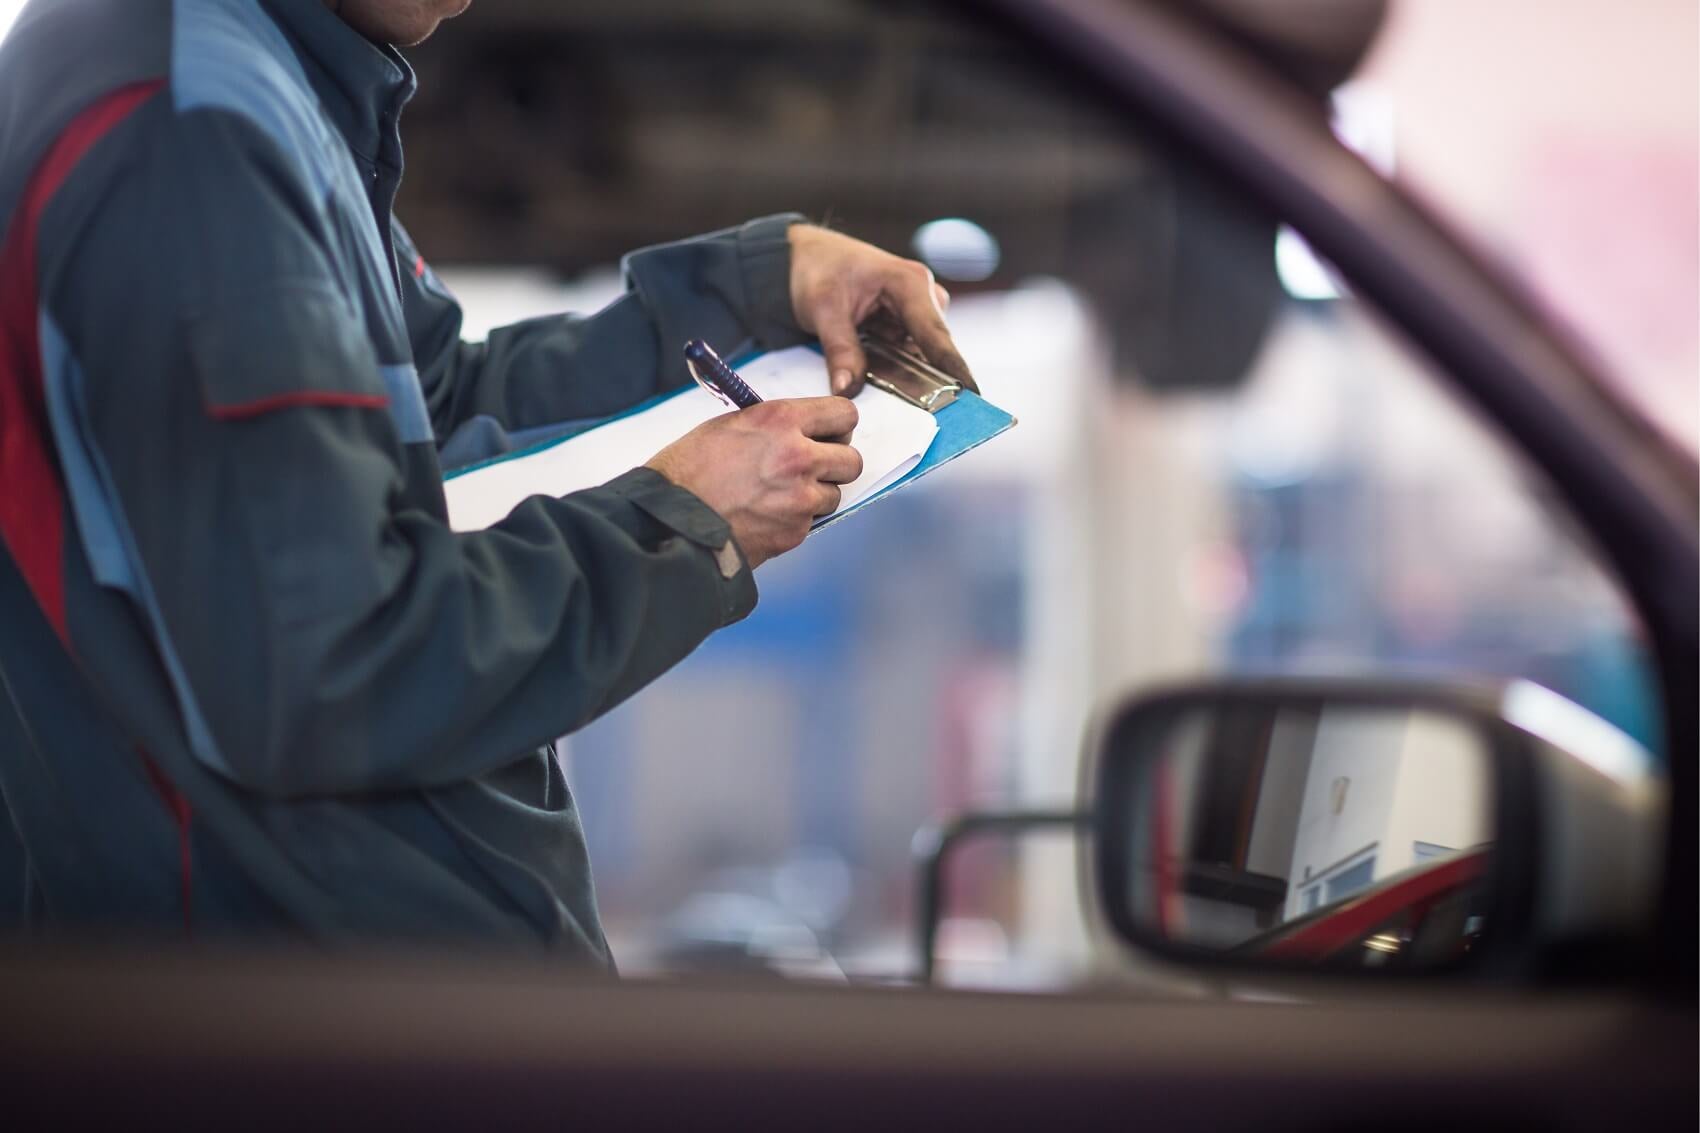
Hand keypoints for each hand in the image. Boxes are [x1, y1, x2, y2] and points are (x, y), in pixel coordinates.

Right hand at [645, 397, 862, 568]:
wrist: (669, 522)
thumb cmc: (686, 472)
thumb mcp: (727, 427)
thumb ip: (771, 426)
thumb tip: (797, 429)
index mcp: (781, 420)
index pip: (843, 414)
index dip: (838, 425)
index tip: (830, 432)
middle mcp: (799, 456)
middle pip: (851, 460)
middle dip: (836, 463)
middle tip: (814, 466)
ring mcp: (801, 498)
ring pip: (834, 494)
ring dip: (815, 495)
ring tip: (779, 495)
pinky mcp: (795, 531)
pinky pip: (811, 522)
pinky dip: (794, 520)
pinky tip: (765, 516)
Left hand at [787, 224, 978, 397]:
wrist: (805, 259)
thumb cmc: (818, 270)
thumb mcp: (823, 309)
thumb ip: (840, 351)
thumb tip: (848, 389)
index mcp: (910, 283)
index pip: (936, 334)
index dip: (954, 367)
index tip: (971, 395)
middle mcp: (922, 296)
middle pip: (934, 350)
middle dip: (928, 382)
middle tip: (923, 414)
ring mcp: (916, 313)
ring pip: (921, 358)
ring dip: (908, 379)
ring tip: (892, 399)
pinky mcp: (905, 327)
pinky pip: (907, 358)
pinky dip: (896, 373)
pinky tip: (882, 386)